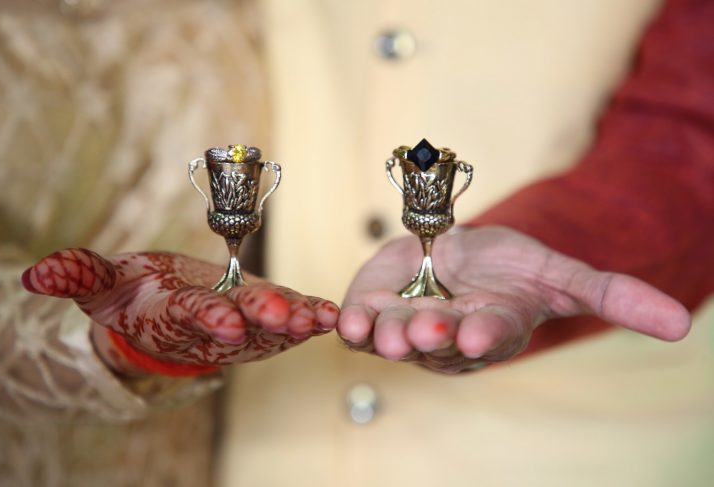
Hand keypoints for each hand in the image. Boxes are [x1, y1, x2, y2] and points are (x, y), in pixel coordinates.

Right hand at [22, 249, 337, 373]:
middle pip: (240, 325)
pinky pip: (290, 316)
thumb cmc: (132, 294)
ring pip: (271, 326)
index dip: (210, 320)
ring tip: (321, 318)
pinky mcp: (264, 314)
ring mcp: (243, 325)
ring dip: (296, 323)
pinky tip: (331, 313)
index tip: (228, 324)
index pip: (193, 318)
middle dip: (262, 322)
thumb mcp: (102, 282)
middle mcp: (213, 326)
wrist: (162, 308)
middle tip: (287, 319)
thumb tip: (36, 274)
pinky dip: (310, 315)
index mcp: (174, 316)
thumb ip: (79, 275)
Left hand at [338, 226, 690, 373]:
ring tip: (384, 327)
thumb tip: (682, 327)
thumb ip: (610, 295)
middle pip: (439, 342)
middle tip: (430, 326)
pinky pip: (360, 326)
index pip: (493, 336)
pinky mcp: (374, 313)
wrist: (455, 256)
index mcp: (493, 328)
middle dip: (434, 336)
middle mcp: (448, 338)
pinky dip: (352, 322)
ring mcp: (407, 329)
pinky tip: (347, 316)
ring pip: (396, 339)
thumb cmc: (508, 268)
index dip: (487, 334)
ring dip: (388, 335)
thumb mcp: (560, 273)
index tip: (481, 333)